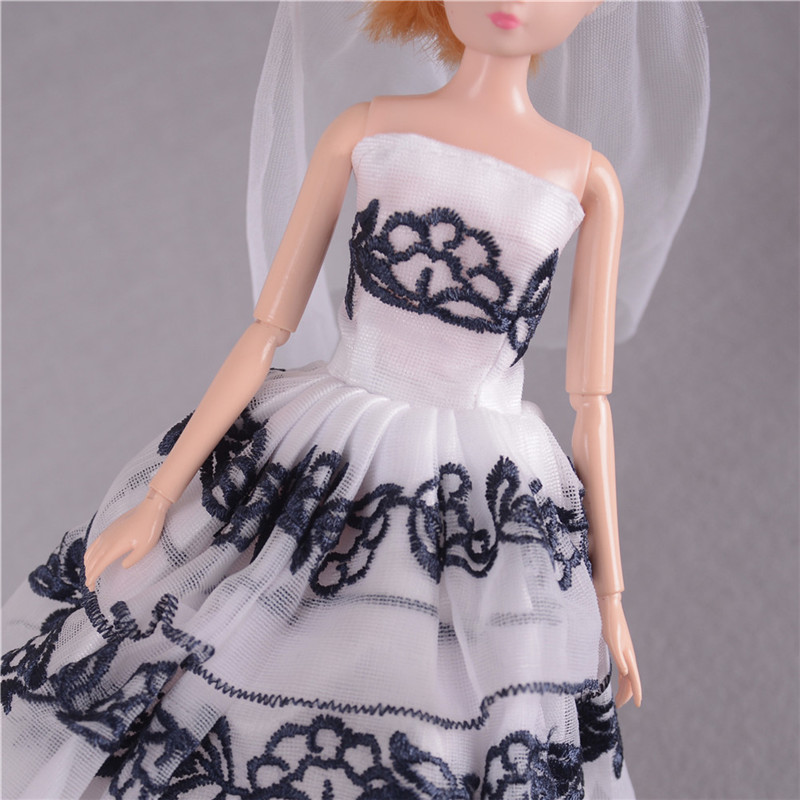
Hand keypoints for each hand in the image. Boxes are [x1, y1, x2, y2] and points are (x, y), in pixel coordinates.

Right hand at [84, 489, 170, 590]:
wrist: (149, 508)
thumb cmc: (149, 528)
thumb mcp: (145, 548)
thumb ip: (133, 559)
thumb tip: (122, 566)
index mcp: (114, 548)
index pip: (99, 566)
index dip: (93, 577)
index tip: (90, 587)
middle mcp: (107, 541)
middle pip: (93, 561)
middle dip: (89, 574)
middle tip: (90, 585)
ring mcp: (107, 534)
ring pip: (91, 552)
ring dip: (88, 564)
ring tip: (89, 573)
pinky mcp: (109, 528)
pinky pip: (94, 542)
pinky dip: (89, 552)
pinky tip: (91, 555)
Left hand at [597, 592, 641, 707]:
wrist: (608, 602)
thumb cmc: (608, 620)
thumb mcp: (611, 639)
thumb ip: (618, 656)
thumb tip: (626, 672)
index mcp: (627, 653)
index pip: (634, 678)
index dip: (635, 692)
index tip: (636, 705)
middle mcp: (628, 653)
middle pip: (630, 678)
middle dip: (627, 693)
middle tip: (619, 705)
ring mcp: (624, 649)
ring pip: (627, 673)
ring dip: (624, 686)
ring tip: (618, 697)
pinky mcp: (618, 644)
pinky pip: (622, 665)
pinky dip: (621, 675)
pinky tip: (619, 677)